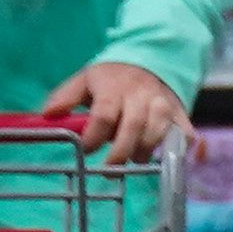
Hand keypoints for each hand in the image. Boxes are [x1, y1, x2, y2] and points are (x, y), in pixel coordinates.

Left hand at [52, 62, 187, 166]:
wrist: (148, 62)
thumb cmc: (111, 79)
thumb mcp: (84, 81)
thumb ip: (65, 97)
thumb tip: (48, 115)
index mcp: (114, 87)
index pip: (104, 114)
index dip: (94, 136)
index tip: (86, 148)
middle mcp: (141, 95)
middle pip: (133, 125)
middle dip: (121, 151)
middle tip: (110, 169)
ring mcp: (164, 103)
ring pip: (159, 130)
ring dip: (145, 150)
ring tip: (134, 159)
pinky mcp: (180, 112)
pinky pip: (184, 132)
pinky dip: (176, 146)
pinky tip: (162, 154)